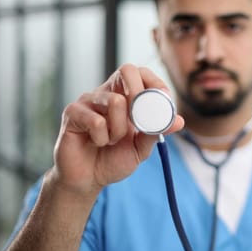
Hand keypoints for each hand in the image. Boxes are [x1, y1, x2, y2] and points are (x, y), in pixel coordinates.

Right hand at [50, 64, 184, 196]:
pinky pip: (96, 121)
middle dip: (140, 95)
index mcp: (123, 97)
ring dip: (120, 128)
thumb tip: (179, 121)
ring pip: (115, 101)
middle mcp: (105, 93)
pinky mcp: (72, 113)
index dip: (155, 83)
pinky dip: (103, 138)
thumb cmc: (112, 159)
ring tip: (112, 141)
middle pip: (127, 70)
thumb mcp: (140, 148)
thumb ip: (156, 132)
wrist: (88, 180)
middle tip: (139, 119)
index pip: (140, 73)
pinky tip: (98, 143)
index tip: (163, 102)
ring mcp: (87, 101)